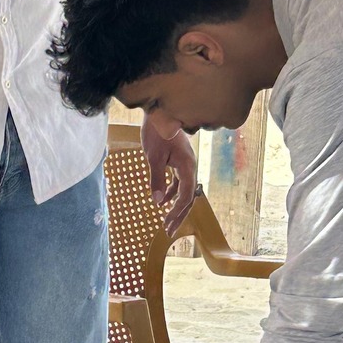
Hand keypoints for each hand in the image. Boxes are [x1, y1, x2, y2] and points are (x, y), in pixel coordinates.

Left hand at [140, 118, 197, 236]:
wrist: (158, 111)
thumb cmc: (156, 132)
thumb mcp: (153, 157)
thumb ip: (156, 179)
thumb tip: (157, 202)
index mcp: (187, 166)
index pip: (186, 194)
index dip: (178, 211)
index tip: (168, 223)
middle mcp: (190, 166)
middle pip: (189, 196)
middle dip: (179, 215)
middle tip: (169, 230)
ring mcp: (186, 163)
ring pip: (184, 190)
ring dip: (176, 206)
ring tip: (166, 222)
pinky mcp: (180, 161)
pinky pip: (179, 182)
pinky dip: (171, 193)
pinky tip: (162, 201)